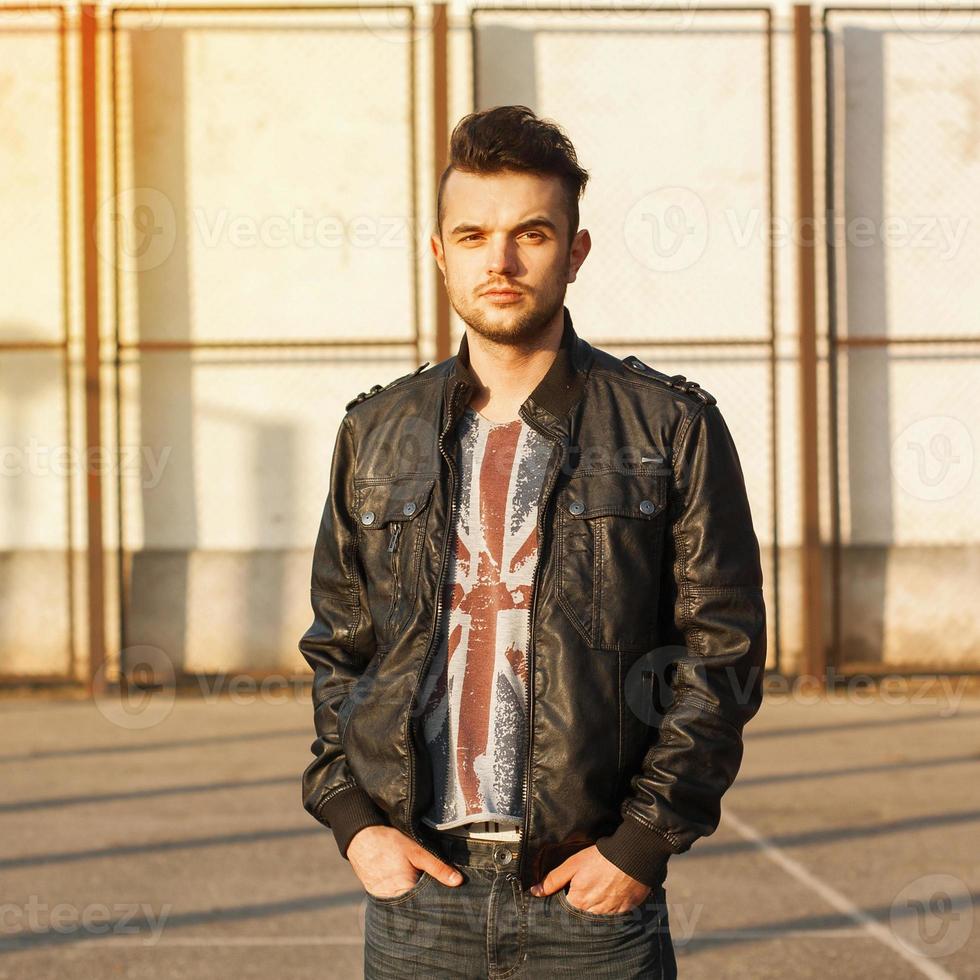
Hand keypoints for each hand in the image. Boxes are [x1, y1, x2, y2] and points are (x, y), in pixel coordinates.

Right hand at [347, 826, 463, 898]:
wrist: (361, 838)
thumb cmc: (388, 843)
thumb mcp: (416, 851)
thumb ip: (437, 867)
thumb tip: (458, 881)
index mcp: (404, 894)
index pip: (428, 908)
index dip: (440, 904)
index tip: (452, 901)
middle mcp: (393, 903)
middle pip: (419, 909)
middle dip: (430, 902)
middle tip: (443, 895)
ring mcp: (385, 902)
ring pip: (408, 905)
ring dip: (418, 899)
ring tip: (427, 890)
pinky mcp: (380, 898)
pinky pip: (398, 900)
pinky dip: (407, 895)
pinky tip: (413, 886)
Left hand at [529, 845, 650, 914]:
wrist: (632, 856)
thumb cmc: (600, 858)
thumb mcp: (573, 864)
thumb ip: (553, 879)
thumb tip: (534, 892)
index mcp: (579, 902)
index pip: (566, 909)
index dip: (567, 898)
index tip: (570, 889)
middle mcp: (594, 913)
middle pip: (582, 914)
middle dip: (582, 904)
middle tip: (588, 886)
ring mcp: (611, 913)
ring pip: (598, 915)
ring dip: (597, 906)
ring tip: (600, 888)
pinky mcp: (625, 911)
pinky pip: (614, 914)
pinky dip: (611, 905)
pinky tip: (612, 892)